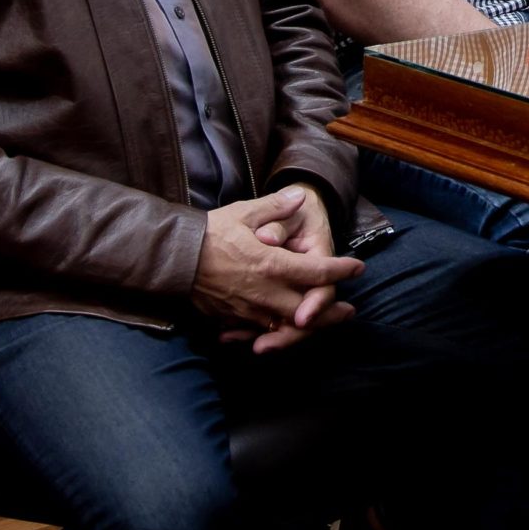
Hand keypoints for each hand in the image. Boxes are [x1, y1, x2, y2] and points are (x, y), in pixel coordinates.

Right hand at [191, 188, 358, 351]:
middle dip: (331, 313)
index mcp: (272, 265)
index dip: (341, 271)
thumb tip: (300, 196)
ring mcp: (247, 310)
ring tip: (321, 323)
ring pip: (285, 326)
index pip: (317, 272)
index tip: (357, 267)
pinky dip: (275, 333)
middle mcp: (264, 293)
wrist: (172, 258)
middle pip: (308, 311)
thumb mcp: (244, 213)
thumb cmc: (209, 234)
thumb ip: (276, 207)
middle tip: (348, 311)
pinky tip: (283, 331)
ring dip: (307, 326)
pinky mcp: (232, 319)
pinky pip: (259, 332)